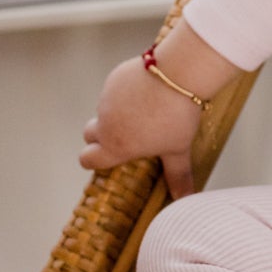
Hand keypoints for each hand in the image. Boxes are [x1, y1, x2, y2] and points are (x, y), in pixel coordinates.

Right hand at [79, 23, 236, 199]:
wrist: (177, 74)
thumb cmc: (176, 116)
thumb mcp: (178, 149)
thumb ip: (177, 175)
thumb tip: (184, 198)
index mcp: (115, 145)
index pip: (87, 159)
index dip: (93, 160)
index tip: (105, 159)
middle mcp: (105, 122)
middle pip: (89, 133)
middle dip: (100, 136)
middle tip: (126, 136)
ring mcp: (106, 98)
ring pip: (104, 109)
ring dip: (116, 112)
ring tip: (146, 110)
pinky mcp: (114, 78)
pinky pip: (115, 89)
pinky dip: (125, 92)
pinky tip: (149, 90)